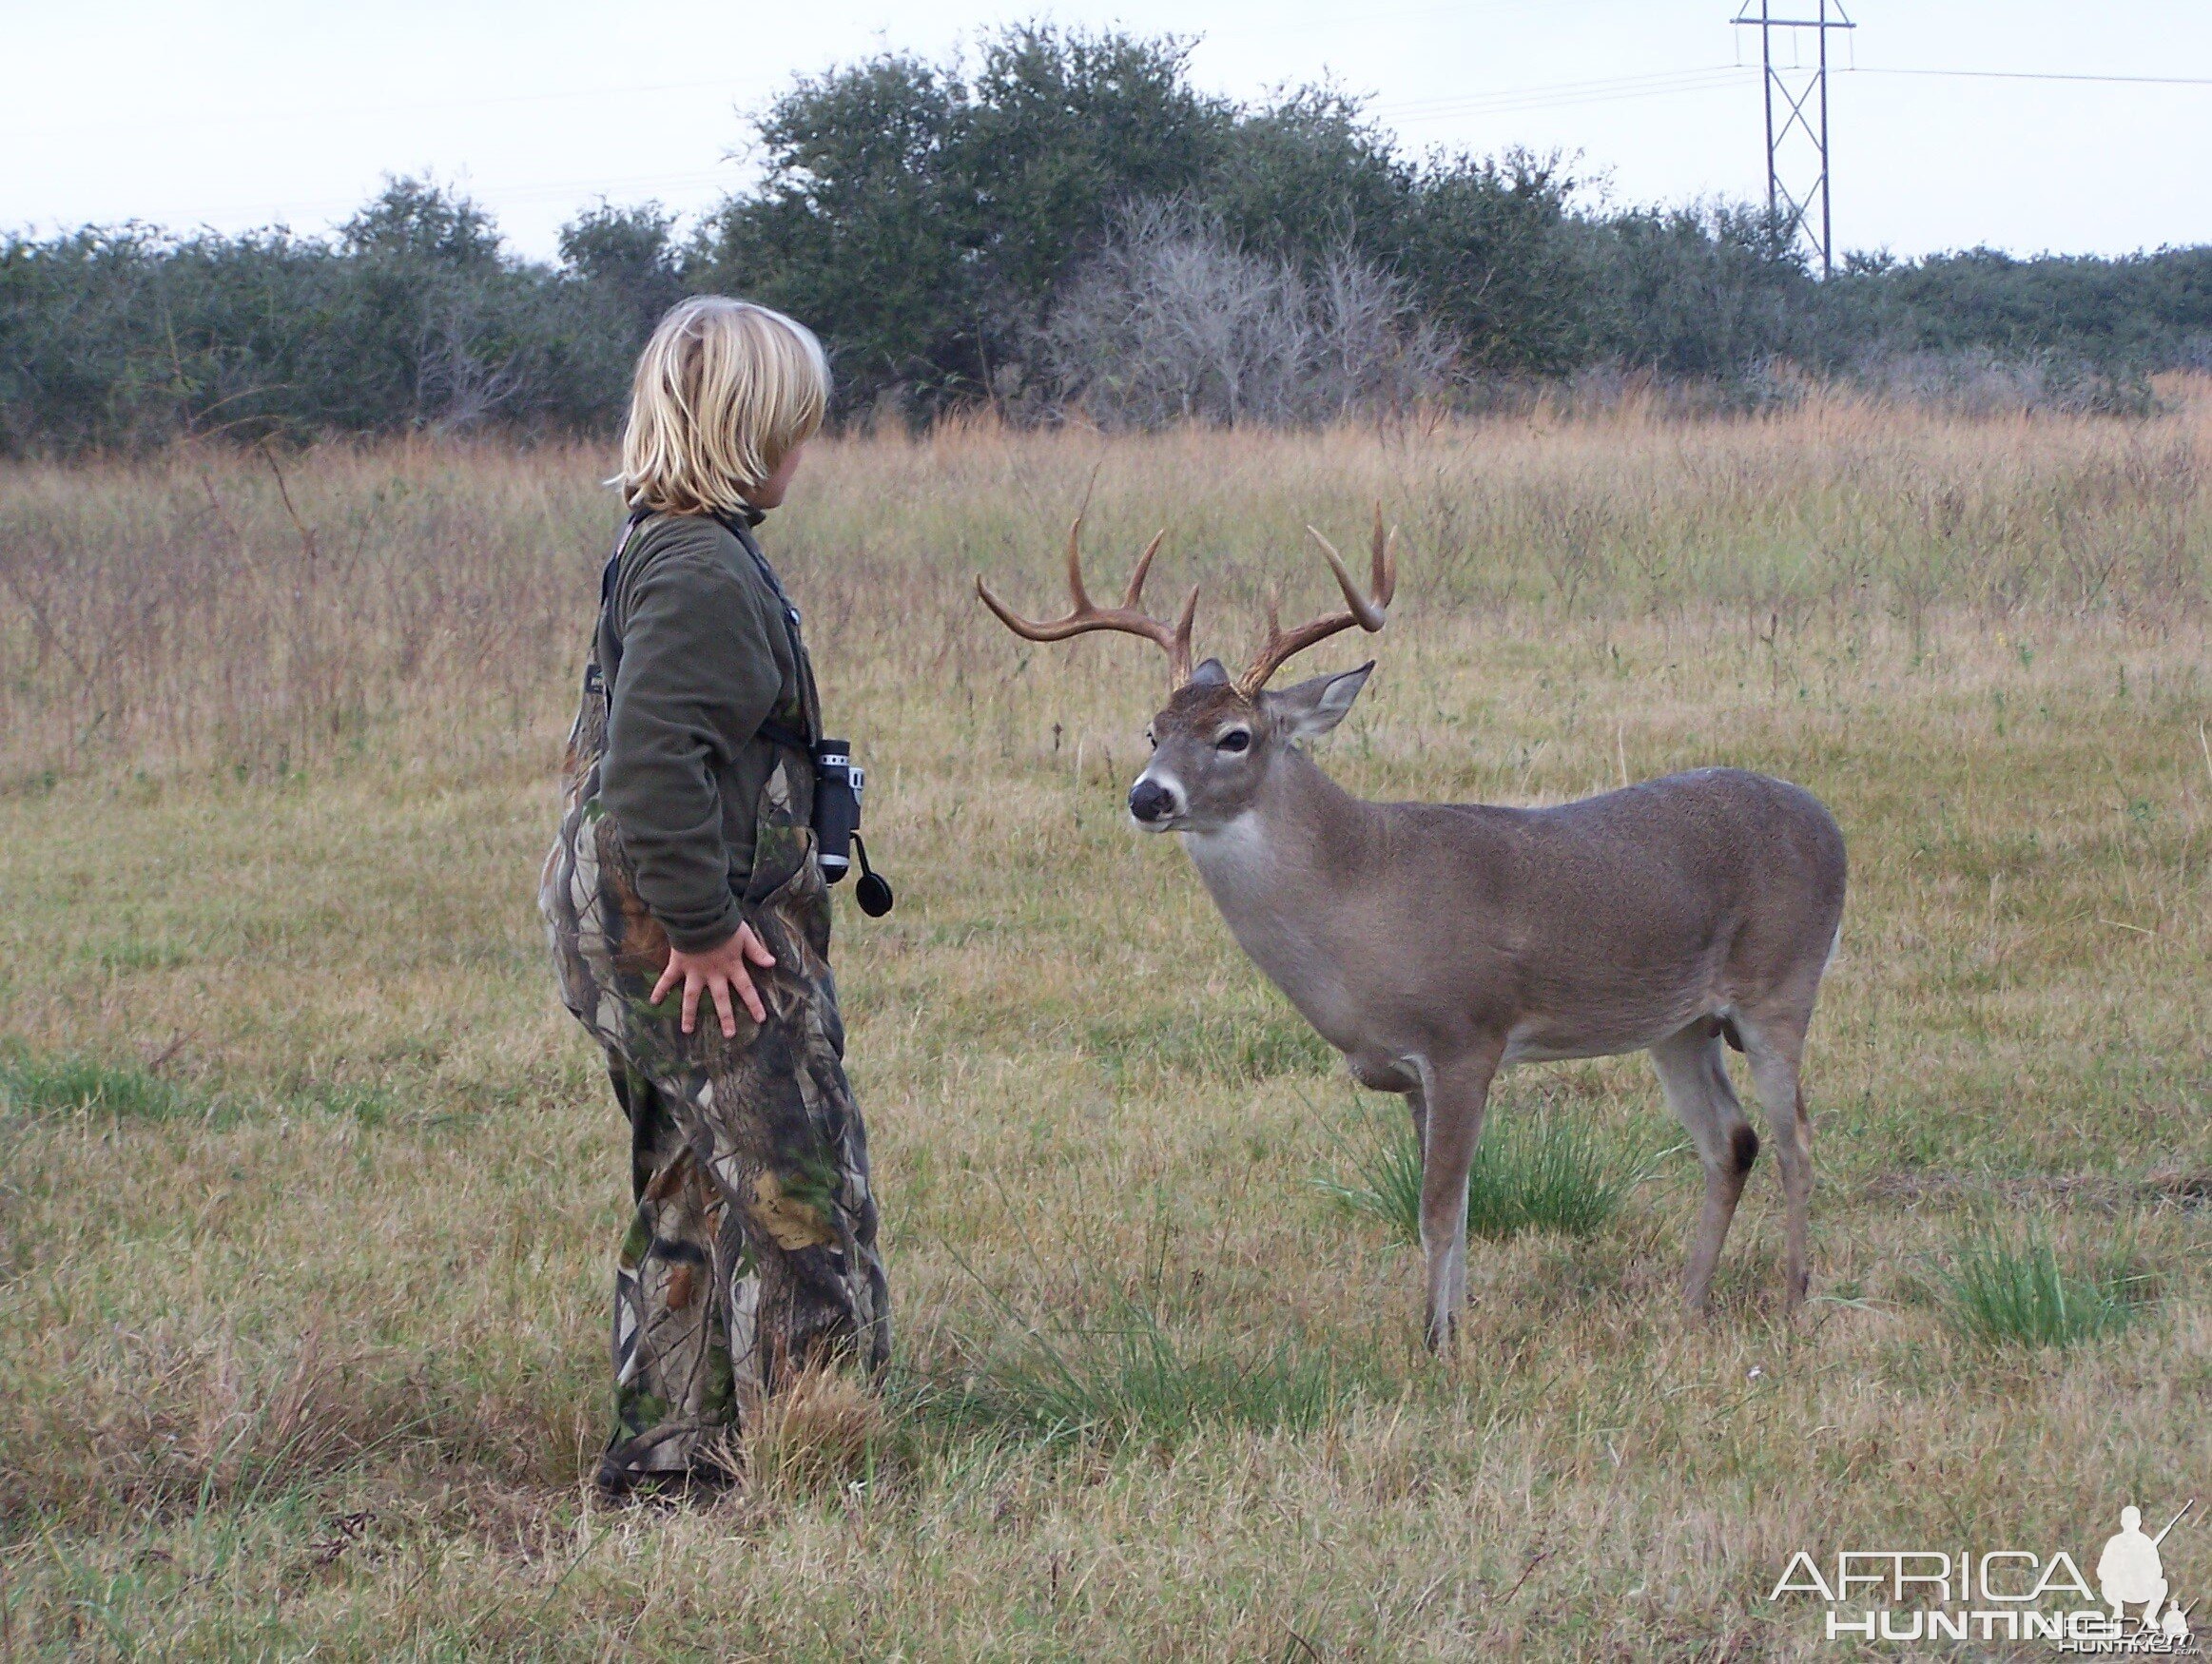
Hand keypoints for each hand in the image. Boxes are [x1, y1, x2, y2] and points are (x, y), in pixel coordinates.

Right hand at [651, 923, 776, 1037]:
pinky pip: (667, 979)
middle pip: (721, 999)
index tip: (761, 1019)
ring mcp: (695, 971)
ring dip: (689, 1013)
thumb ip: (757, 951)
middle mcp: (713, 973)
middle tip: (729, 1035)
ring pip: (692, 996)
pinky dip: (659, 989)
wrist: (701, 914)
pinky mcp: (679, 964)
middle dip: (726, 1017)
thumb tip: (773, 963)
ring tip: (687, 1031)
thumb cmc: (724, 923)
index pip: (746, 988)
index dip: (754, 1004)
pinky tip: (653, 1002)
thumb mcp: (745, 935)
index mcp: (731, 966)